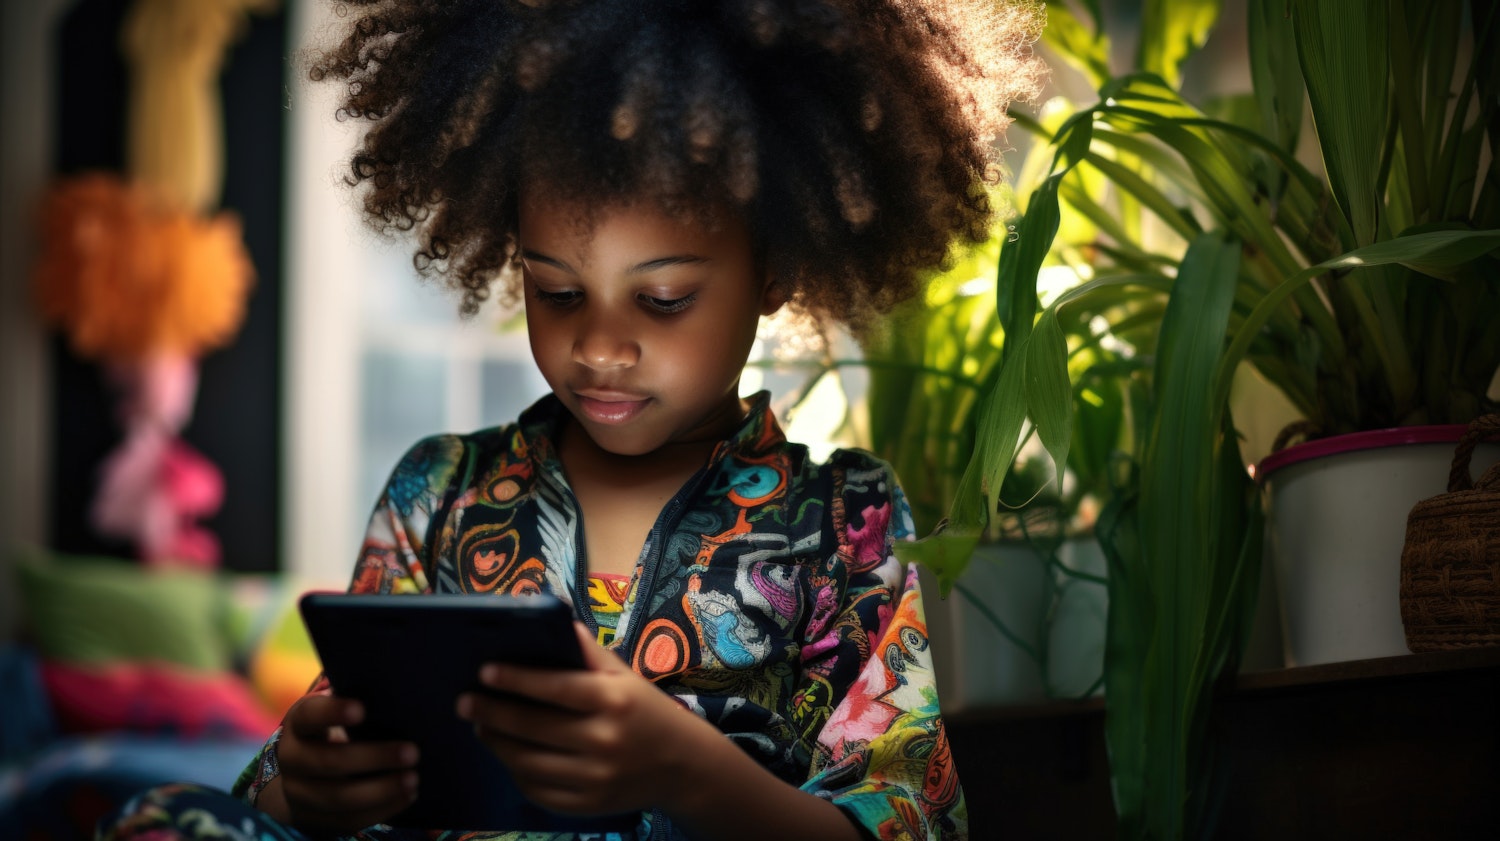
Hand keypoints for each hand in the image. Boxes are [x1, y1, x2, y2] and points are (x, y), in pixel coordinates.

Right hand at [269, 692, 419, 833]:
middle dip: (373, 758)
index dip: (332, 712)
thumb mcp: (340, 712)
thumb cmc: (339, 730)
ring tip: (413, 780)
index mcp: (300, 723)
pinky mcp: (314, 819)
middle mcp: (292, 759)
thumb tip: (402, 688)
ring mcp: (299, 793)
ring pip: (338, 797)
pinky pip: (347, 820)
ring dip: (380, 790)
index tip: (362, 710)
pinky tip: (407, 796)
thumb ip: (362, 698)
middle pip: (329, 761)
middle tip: (412, 753)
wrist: (306, 777)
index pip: (310, 715)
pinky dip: (381, 810)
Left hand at [456, 622, 722, 816]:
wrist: (683, 766)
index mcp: (614, 701)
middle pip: (533, 727)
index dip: (516, 679)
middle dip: (492, 713)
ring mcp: (595, 778)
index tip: (484, 672)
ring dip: (497, 743)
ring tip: (480, 727)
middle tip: (464, 703)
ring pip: (528, 762)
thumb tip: (552, 618)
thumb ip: (589, 653)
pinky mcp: (587, 806)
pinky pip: (538, 791)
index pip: (555, 688)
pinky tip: (507, 755)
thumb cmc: (645, 711)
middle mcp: (605, 740)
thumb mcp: (626, 676)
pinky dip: (516, 773)